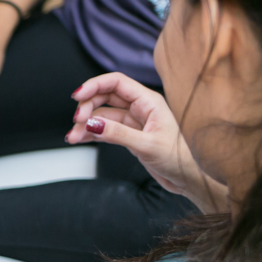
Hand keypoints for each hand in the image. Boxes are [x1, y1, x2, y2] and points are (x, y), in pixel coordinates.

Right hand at [67, 72, 223, 210]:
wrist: (188, 179)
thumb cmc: (180, 159)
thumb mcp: (148, 146)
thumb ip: (118, 134)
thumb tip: (92, 124)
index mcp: (149, 101)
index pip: (116, 83)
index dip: (94, 85)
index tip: (76, 96)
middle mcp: (140, 108)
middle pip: (105, 96)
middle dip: (87, 107)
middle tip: (77, 122)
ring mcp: (133, 121)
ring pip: (101, 114)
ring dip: (85, 124)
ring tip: (73, 137)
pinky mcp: (128, 135)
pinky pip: (104, 129)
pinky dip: (90, 133)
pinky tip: (79, 138)